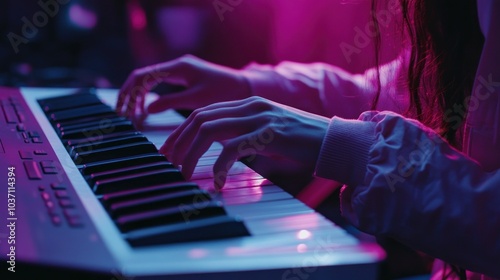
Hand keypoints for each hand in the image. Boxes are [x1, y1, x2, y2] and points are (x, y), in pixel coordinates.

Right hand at [116, 55, 250, 122]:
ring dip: (138, 94)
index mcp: (179, 67)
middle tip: (123, 113)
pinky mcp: (183, 75)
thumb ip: (171, 102)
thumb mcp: (197, 100)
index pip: (144, 76)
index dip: (130, 93)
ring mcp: (179, 68)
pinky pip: (159, 81)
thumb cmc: (225, 92)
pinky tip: (147, 109)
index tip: (125, 110)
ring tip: (133, 114)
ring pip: (149, 78)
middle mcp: (177, 64)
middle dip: (130, 94)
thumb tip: (148, 109)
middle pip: (142, 76)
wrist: (244, 87)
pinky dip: (149, 94)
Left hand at [159, 96, 329, 189]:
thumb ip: (246, 136)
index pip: (204, 112)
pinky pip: (233, 148)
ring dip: (191, 153)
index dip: (181, 131)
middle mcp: (251, 106)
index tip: (170, 150)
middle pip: (199, 118)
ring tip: (184, 172)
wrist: (335, 141)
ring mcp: (260, 117)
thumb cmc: (303, 142)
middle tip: (169, 163)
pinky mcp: (269, 133)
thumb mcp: (269, 134)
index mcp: (248, 104)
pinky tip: (217, 181)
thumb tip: (224, 154)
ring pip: (209, 129)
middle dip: (178, 141)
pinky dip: (219, 166)